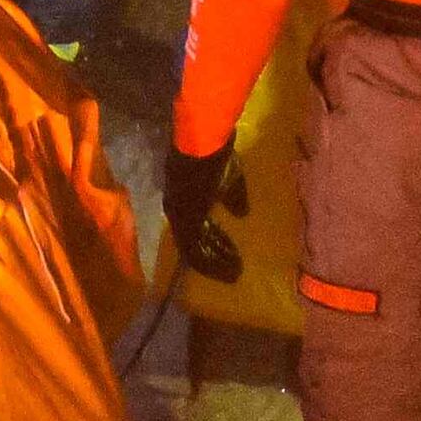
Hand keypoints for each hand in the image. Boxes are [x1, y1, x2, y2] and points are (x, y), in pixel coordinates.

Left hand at [160, 145, 235, 283]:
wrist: (203, 146)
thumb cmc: (217, 157)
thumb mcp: (230, 179)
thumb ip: (234, 198)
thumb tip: (241, 214)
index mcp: (187, 198)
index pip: (200, 226)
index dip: (218, 240)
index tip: (233, 251)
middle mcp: (179, 211)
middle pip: (197, 241)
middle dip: (218, 255)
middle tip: (235, 270)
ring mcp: (180, 219)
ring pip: (195, 250)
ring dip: (216, 263)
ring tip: (235, 273)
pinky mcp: (185, 225)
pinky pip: (196, 253)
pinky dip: (212, 264)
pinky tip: (229, 269)